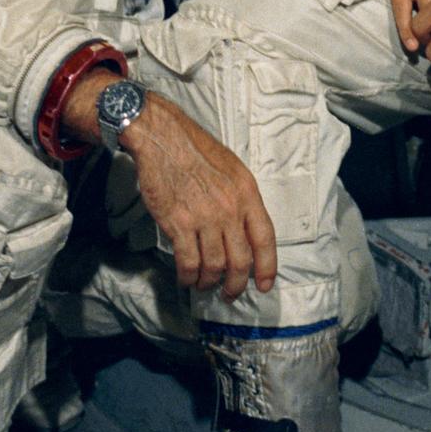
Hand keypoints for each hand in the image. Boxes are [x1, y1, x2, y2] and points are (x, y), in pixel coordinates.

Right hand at [126, 93, 277, 300]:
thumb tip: (243, 230)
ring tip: (204, 285)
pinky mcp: (178, 224)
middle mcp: (229, 208)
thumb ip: (241, 198)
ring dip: (209, 282)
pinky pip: (189, 262)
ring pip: (214, 266)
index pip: (265, 238)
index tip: (264, 284)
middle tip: (230, 293)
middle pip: (241, 261)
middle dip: (236, 284)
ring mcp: (204, 218)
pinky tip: (186, 278)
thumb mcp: (232, 168)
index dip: (267, 266)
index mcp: (247, 192)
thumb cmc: (195, 150)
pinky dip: (188, 276)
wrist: (163, 138)